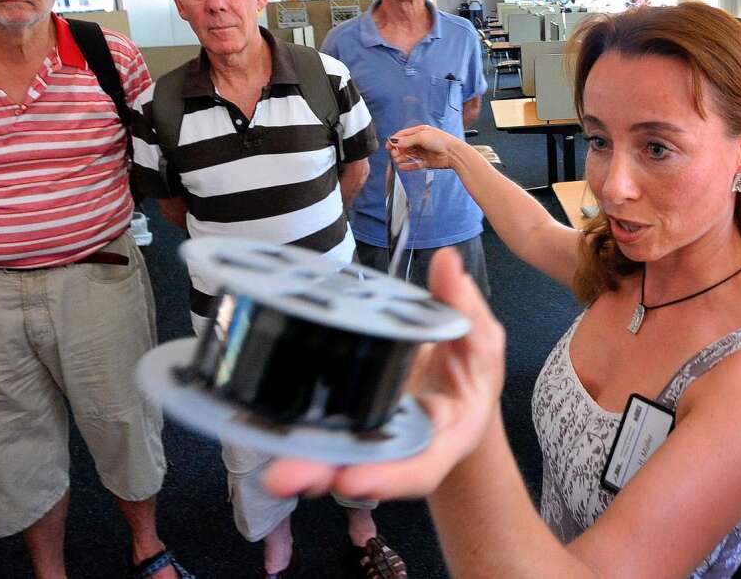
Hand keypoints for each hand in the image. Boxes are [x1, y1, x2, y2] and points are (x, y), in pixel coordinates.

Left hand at [265, 247, 506, 500]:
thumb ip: (463, 305)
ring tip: (271, 469)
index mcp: (448, 434)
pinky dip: (294, 436)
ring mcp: (374, 441)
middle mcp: (407, 448)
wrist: (457, 387)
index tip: (352, 480)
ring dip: (303, 464)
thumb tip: (447, 261)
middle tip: (285, 476)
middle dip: (326, 475)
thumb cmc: (470, 365)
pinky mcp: (348, 425)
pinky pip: (324, 435)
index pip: (421, 467)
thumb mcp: (479, 335)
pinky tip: (261, 429)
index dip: (389, 478)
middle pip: (367, 472)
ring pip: (338, 461)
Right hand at [387, 125, 460, 171]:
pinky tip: (402, 167)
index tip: (388, 146)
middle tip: (394, 154)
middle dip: (398, 150)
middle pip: (405, 146)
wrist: (453, 153)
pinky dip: (408, 166)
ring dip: (402, 158)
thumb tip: (395, 142)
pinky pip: (415, 164)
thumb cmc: (440, 141)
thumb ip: (407, 140)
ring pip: (409, 155)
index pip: (404, 135)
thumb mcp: (421, 136)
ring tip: (397, 160)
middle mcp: (421, 141)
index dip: (395, 140)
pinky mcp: (427, 162)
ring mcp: (424, 152)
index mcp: (420, 132)